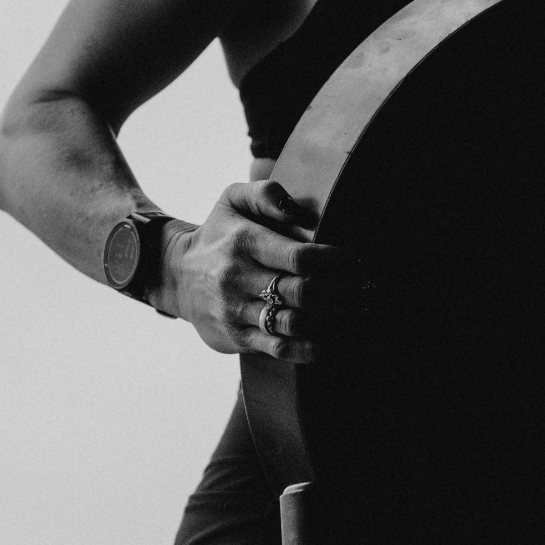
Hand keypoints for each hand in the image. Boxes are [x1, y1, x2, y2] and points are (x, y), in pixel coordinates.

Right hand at [161, 180, 360, 362]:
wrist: (175, 274)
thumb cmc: (219, 234)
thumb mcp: (234, 200)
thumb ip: (268, 195)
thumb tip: (302, 214)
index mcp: (244, 242)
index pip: (300, 257)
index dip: (337, 263)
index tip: (360, 265)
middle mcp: (239, 279)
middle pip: (303, 292)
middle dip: (344, 293)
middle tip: (369, 291)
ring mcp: (237, 311)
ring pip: (294, 323)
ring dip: (334, 321)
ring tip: (359, 313)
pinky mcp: (237, 337)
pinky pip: (280, 349)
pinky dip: (311, 349)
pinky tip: (332, 342)